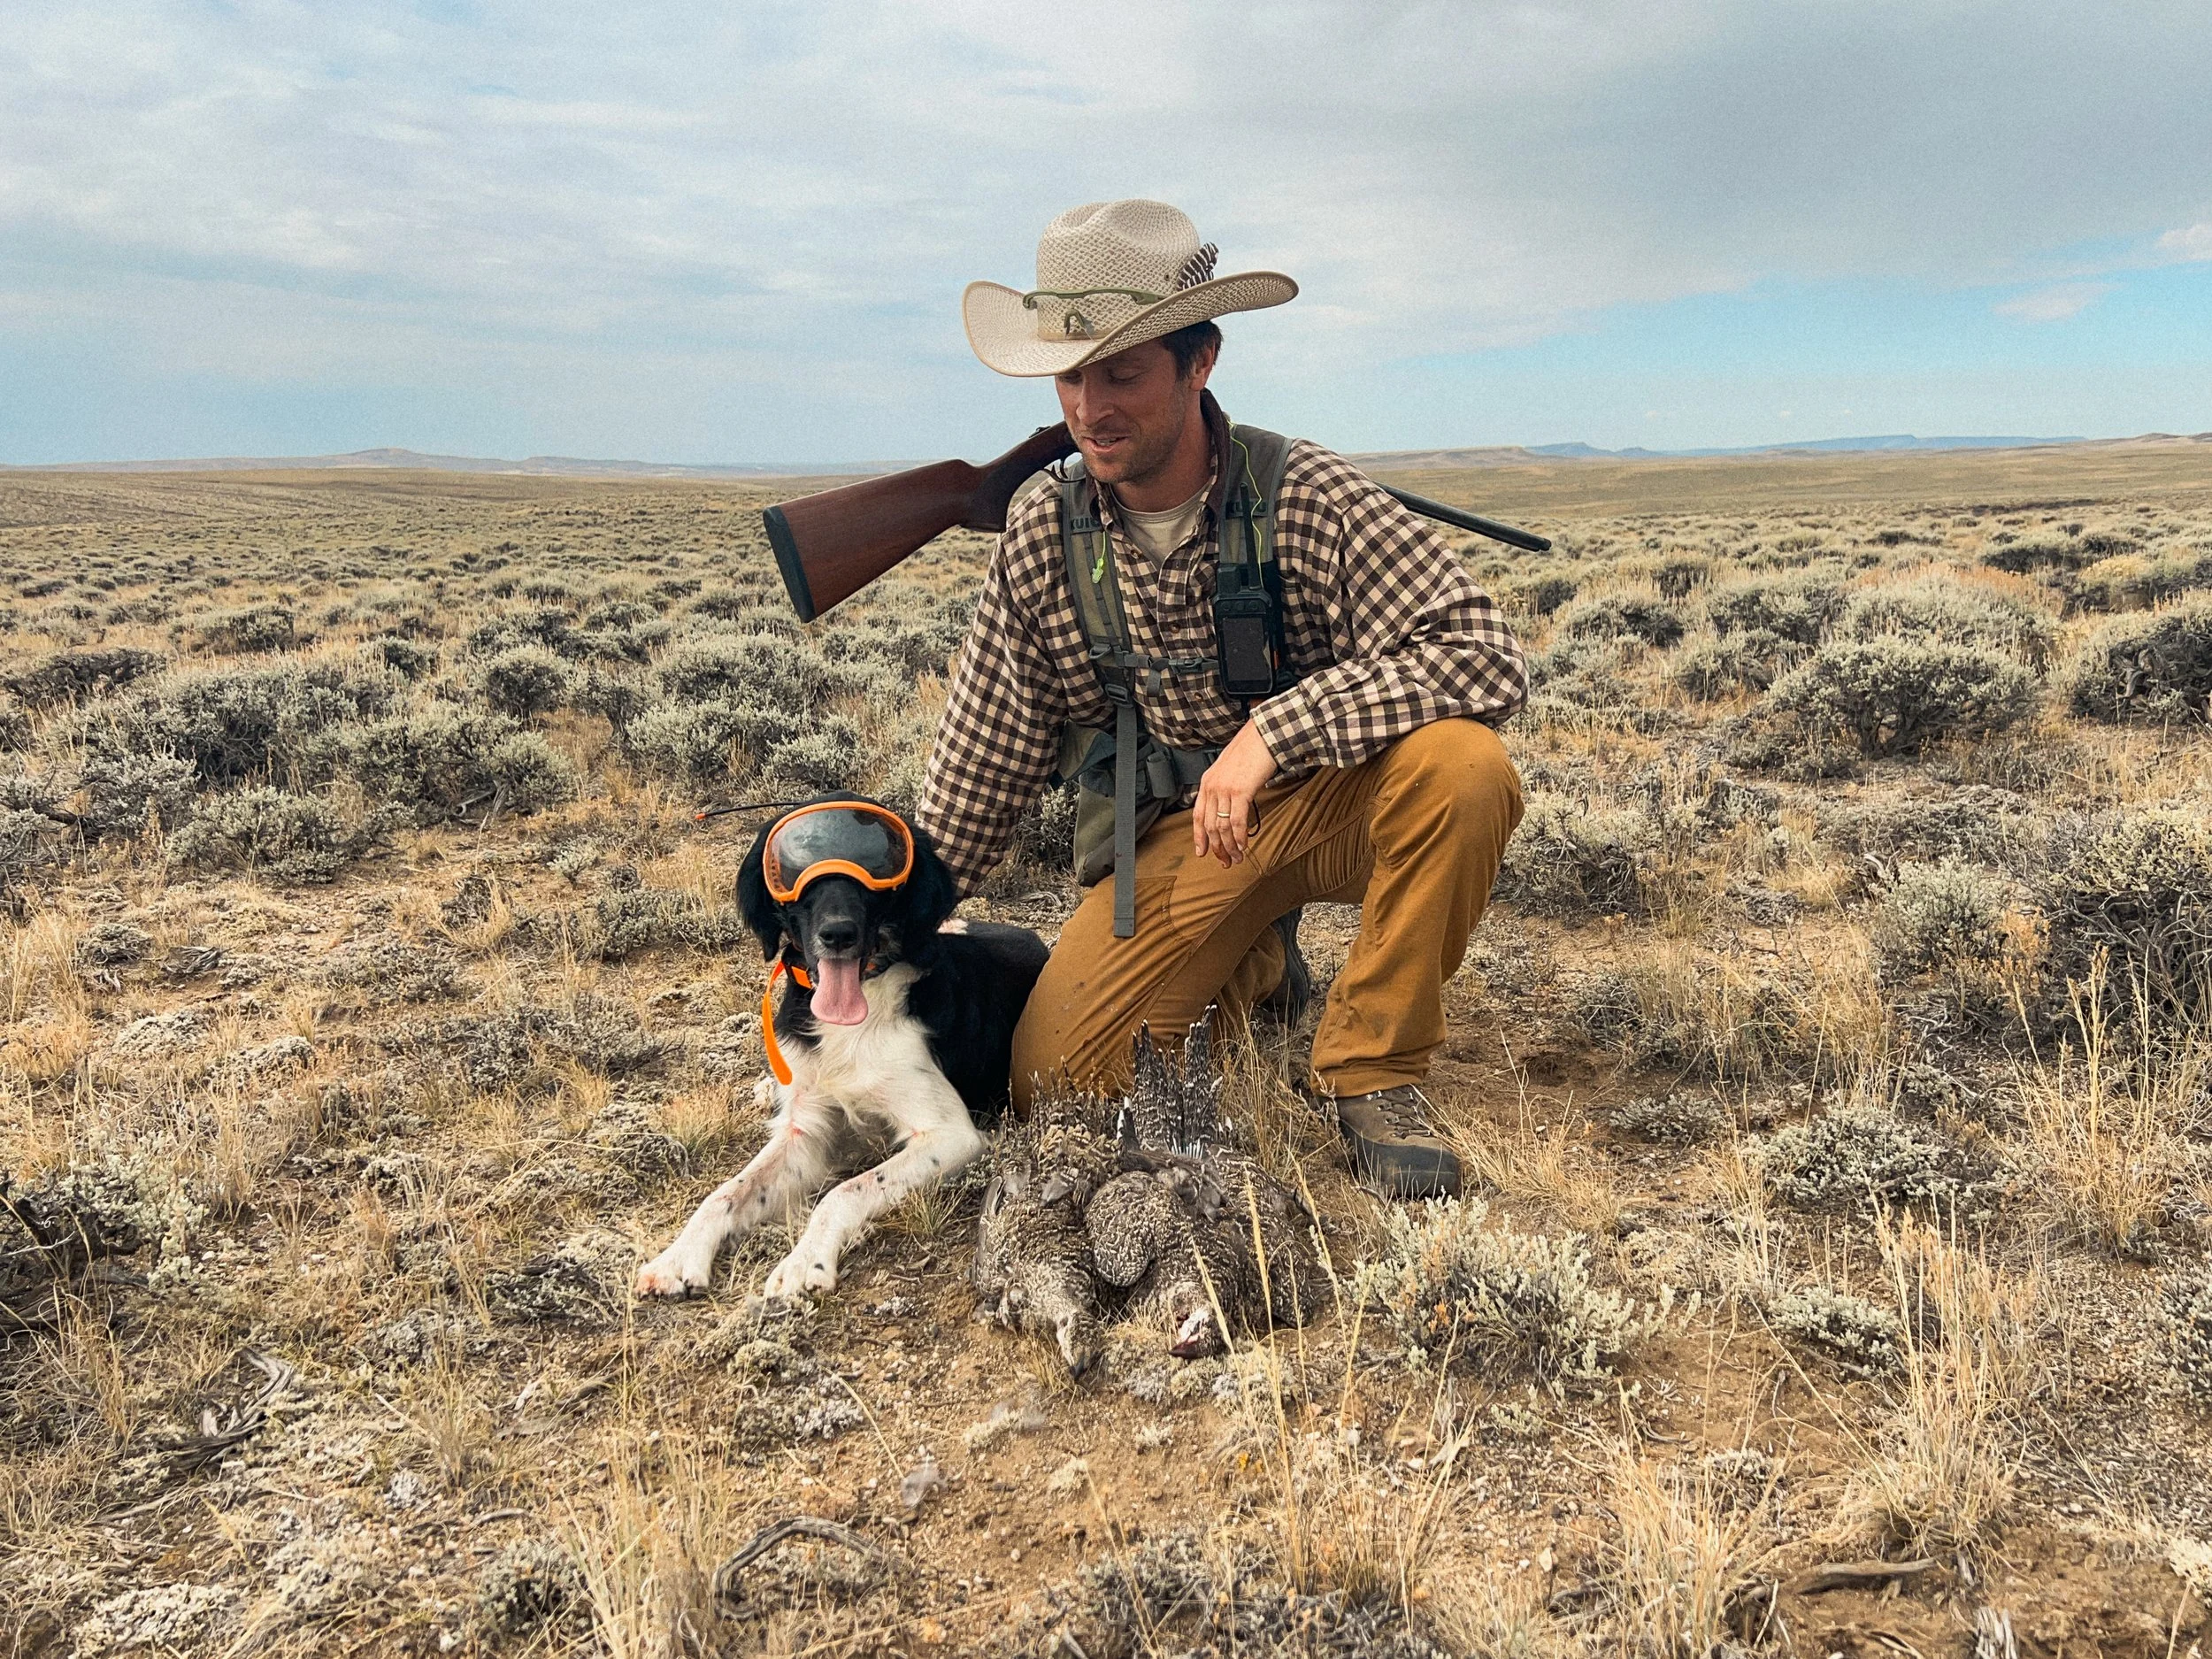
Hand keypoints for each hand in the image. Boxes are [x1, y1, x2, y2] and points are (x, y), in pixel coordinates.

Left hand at [1191, 720, 1275, 867]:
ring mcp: (1225, 789)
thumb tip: (1228, 808)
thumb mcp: (1228, 769)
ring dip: (1230, 846)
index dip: (1199, 836)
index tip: (1202, 852)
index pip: (1198, 815)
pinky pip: (1237, 821)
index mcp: (1207, 782)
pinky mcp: (1240, 791)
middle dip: (1217, 847)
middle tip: (1225, 861)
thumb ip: (1224, 788)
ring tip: (1237, 858)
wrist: (1263, 735)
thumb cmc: (1250, 751)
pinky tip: (1244, 846)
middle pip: (1210, 826)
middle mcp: (1212, 787)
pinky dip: (1240, 837)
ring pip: (1223, 827)